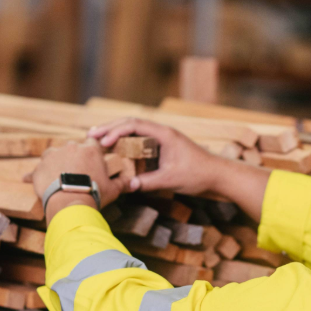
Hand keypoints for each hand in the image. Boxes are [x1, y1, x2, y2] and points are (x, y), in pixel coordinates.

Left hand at [29, 139, 130, 220]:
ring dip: (55, 164)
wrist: (71, 203)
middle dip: (73, 158)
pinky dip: (36, 175)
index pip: (93, 142)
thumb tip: (134, 184)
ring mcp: (53, 155)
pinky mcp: (40, 167)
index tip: (91, 160)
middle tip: (76, 174)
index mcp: (90, 150)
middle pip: (72, 148)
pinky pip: (36, 170)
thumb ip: (122, 183)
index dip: (92, 151)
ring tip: (58, 179)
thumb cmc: (94, 194)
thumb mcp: (113, 189)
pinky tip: (32, 182)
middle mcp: (71, 147)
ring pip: (54, 155)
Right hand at [88, 118, 221, 195]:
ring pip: (135, 131)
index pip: (134, 125)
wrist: (218, 176)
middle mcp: (162, 132)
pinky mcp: (164, 148)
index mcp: (164, 134)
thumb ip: (149, 182)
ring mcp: (163, 139)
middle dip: (111, 128)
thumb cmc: (198, 175)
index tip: (103, 141)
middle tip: (92, 135)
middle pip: (131, 124)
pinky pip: (141, 141)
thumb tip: (128, 186)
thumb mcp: (171, 180)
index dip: (116, 131)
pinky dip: (127, 143)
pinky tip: (117, 149)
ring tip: (99, 139)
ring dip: (117, 134)